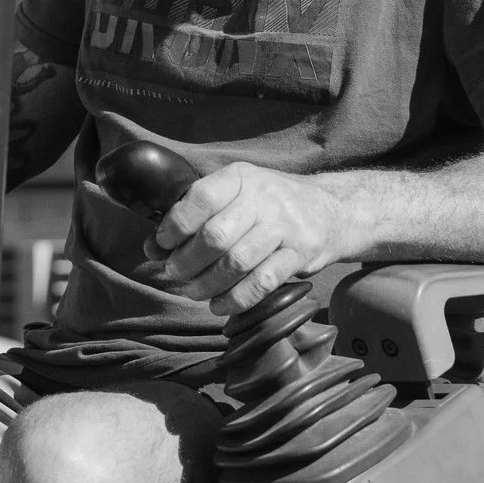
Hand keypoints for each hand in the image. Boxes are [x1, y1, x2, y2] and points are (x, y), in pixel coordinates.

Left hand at [148, 163, 361, 316]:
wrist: (331, 210)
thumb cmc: (270, 204)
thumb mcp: (237, 193)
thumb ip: (196, 214)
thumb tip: (152, 246)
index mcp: (241, 177)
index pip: (201, 198)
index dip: (175, 225)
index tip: (162, 244)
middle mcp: (264, 197)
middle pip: (215, 236)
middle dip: (187, 262)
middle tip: (175, 274)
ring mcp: (285, 227)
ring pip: (237, 263)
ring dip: (208, 284)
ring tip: (194, 292)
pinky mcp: (300, 255)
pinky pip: (262, 283)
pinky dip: (236, 299)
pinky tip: (221, 304)